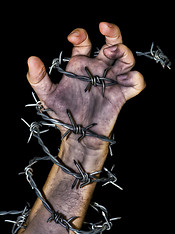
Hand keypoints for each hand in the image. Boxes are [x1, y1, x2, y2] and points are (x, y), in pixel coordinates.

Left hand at [27, 22, 144, 149]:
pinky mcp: (121, 95)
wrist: (77, 135)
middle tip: (104, 28)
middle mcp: (98, 69)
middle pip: (112, 44)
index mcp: (81, 65)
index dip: (81, 35)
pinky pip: (135, 83)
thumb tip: (31, 59)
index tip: (73, 38)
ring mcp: (111, 82)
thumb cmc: (63, 114)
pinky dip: (136, 79)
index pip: (85, 42)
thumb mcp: (48, 96)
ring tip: (114, 53)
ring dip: (124, 52)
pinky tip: (125, 79)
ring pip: (126, 60)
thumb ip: (39, 78)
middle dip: (112, 33)